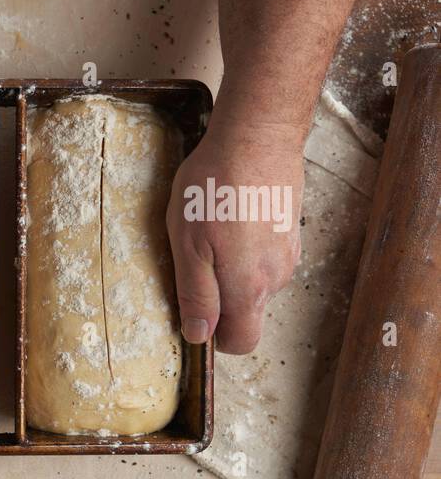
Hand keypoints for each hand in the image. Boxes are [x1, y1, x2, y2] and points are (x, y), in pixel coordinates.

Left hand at [165, 113, 304, 353]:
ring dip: (231, 269)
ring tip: (210, 232)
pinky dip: (245, 248)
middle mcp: (277, 277)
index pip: (241, 342)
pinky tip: (229, 218)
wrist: (257, 136)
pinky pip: (264, 257)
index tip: (193, 313)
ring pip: (255, 283)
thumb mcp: (188, 247)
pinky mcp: (291, 231)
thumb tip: (200, 336)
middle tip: (194, 260)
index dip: (215, 337)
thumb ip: (197, 296)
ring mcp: (289, 253)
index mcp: (250, 288)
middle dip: (220, 299)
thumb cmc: (214, 189)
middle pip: (247, 312)